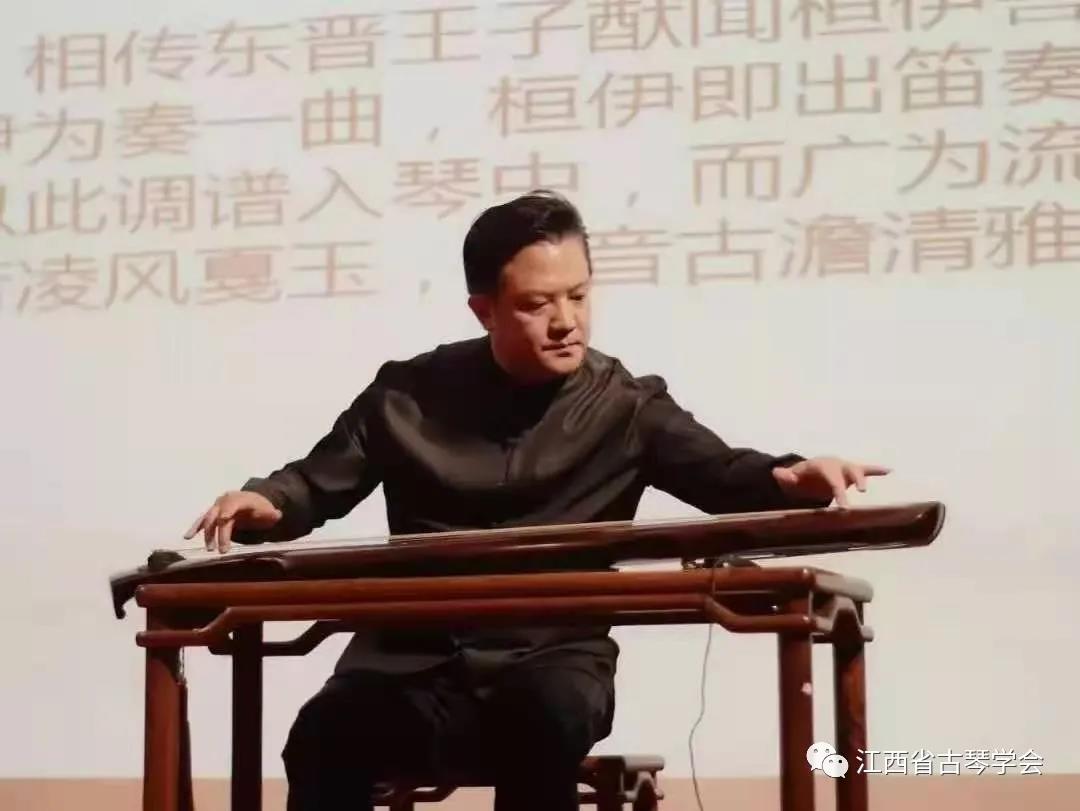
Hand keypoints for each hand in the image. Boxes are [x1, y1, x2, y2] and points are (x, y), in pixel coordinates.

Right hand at [184, 490, 282, 552]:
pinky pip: (203, 521)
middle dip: (219, 533)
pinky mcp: (212, 514)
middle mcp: (226, 501)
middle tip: (221, 550)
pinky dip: (195, 528)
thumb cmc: (262, 508)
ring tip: (209, 549)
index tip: (224, 519)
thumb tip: (277, 514)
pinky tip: (187, 536)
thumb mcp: (269, 511)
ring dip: (208, 534)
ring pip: (209, 519)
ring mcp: (218, 507)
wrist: (253, 500)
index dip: (228, 511)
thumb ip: (273, 514)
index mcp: (240, 499)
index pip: (233, 505)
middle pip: (219, 517)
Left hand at [772, 457, 890, 508]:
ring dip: (864, 477)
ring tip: (870, 487)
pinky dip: (877, 470)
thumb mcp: (790, 479)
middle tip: (860, 493)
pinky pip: (866, 469)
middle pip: (847, 469)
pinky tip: (890, 471)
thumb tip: (777, 473)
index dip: (837, 490)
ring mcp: (844, 468)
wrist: (807, 473)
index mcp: (821, 466)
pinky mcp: (851, 473)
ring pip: (857, 469)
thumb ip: (785, 477)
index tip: (843, 507)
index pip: (830, 477)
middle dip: (854, 480)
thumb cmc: (800, 479)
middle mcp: (835, 464)